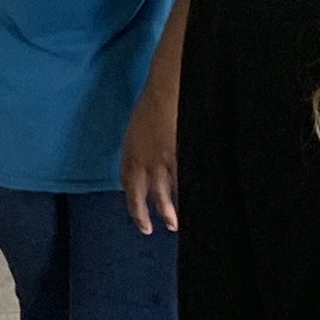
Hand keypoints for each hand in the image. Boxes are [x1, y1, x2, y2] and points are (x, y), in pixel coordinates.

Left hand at [119, 86, 177, 234]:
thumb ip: (142, 144)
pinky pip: (182, 182)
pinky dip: (186, 194)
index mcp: (130, 150)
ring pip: (163, 192)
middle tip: (147, 229)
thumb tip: (148, 156)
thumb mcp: (139, 126)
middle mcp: (142, 159)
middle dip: (141, 213)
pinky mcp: (179, 158)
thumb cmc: (153, 102)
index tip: (136, 208)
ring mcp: (161, 160)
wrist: (167, 90)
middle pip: (139, 193)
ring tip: (173, 225)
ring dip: (167, 210)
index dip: (130, 197)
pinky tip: (193, 203)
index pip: (126, 180)